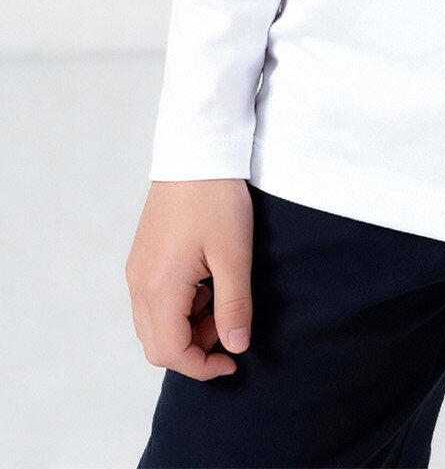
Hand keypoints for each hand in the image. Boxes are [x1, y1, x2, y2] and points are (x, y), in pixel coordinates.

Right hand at [125, 179, 254, 380]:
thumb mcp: (234, 254)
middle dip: (193, 349)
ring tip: (221, 301)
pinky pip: (153, 301)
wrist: (196, 151)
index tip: (233, 359)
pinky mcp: (142, 258)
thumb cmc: (216, 198)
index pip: (170, 352)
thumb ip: (233, 306)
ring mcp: (136, 270)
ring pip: (153, 324)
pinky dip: (178, 308)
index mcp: (159, 287)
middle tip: (228, 329)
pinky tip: (206, 284)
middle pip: (156, 344)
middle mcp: (138, 283)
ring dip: (186, 328)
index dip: (202, 366)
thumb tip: (235, 346)